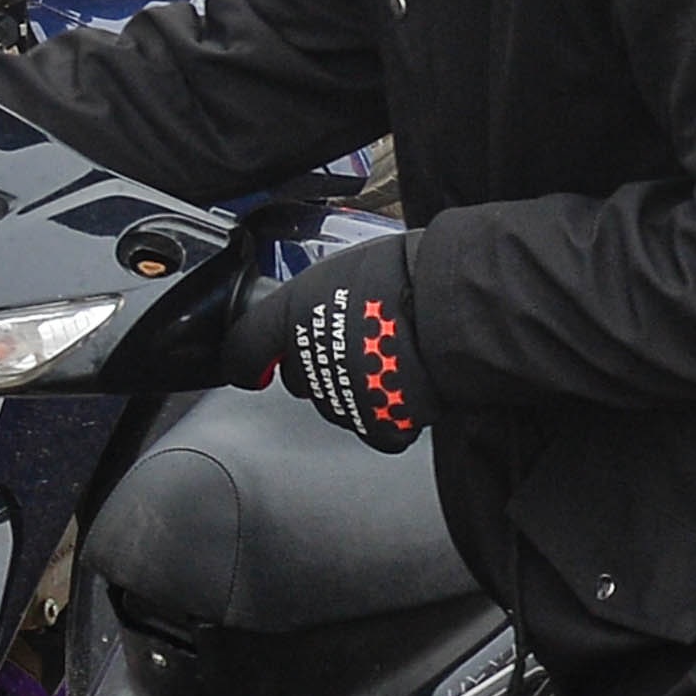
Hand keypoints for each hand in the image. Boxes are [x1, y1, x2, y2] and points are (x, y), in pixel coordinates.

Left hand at [217, 235, 425, 450]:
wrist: (451, 301)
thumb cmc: (404, 274)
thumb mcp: (340, 267)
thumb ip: (312, 297)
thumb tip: (308, 311)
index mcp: (291, 316)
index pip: (245, 349)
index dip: (246, 360)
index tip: (253, 368)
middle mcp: (308, 361)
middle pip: (298, 379)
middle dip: (317, 364)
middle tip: (353, 340)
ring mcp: (341, 397)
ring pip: (333, 405)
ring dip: (352, 387)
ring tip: (386, 356)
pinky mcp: (375, 424)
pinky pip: (372, 427)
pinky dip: (385, 413)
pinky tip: (402, 384)